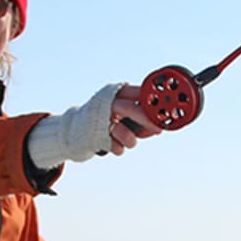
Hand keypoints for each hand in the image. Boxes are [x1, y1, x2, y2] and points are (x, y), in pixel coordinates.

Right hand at [27, 82, 159, 169]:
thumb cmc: (106, 120)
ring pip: (123, 132)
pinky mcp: (93, 135)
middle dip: (147, 120)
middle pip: (130, 109)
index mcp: (117, 92)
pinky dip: (118, 148)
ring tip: (128, 141)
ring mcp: (99, 118)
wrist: (74, 130)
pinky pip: (115, 146)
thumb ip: (141, 119)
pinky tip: (113, 144)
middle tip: (159, 130)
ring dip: (130, 141)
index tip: (166, 109)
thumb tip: (158, 129)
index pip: (138, 91)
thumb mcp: (124, 114)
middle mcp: (107, 103)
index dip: (153, 100)